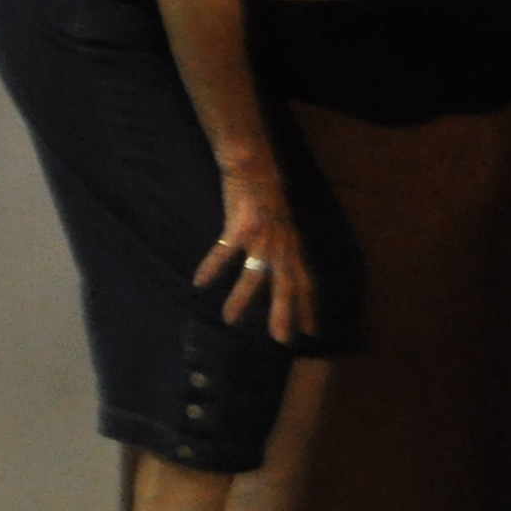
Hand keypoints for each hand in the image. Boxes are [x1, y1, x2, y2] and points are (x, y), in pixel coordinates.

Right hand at [196, 170, 316, 342]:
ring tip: (229, 319)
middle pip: (286, 286)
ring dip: (242, 299)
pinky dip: (213, 268)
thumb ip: (285, 249)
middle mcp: (282, 247)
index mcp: (292, 248)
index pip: (306, 284)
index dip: (309, 308)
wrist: (255, 170)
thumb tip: (286, 268)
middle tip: (282, 340)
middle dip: (284, 313)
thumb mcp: (283, 227)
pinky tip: (200, 282)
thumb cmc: (266, 199)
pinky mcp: (241, 227)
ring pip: (254, 275)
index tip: (311, 332)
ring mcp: (262, 238)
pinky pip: (225, 253)